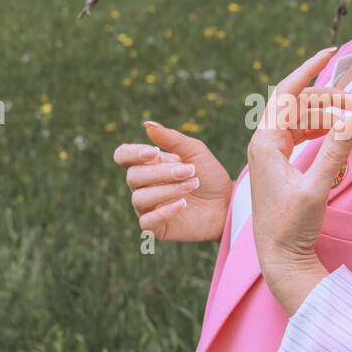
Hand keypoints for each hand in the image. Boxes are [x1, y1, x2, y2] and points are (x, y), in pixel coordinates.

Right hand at [113, 120, 232, 242]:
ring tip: (191, 185)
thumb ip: (172, 138)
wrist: (228, 203)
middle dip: (162, 173)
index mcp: (148, 164)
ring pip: (139, 198)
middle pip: (133, 176)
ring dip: (167, 190)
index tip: (154, 153)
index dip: (132, 153)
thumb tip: (147, 125)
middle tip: (190, 171)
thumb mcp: (196, 151)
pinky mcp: (157, 227)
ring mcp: (148, 207)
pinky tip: (183, 204)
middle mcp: (143, 185)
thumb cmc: (210, 176)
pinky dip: (164, 212)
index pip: (123, 156)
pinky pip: (147, 221)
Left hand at [247, 46, 351, 313]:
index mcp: (265, 142)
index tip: (329, 52)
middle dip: (332, 99)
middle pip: (300, 104)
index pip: (287, 93)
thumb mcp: (316, 189)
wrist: (280, 257)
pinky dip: (324, 129)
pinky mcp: (280, 164)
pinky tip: (343, 131)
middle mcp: (264, 142)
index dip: (308, 69)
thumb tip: (351, 119)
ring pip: (303, 118)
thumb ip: (335, 152)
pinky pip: (303, 133)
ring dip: (330, 115)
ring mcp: (271, 152)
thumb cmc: (292, 226)